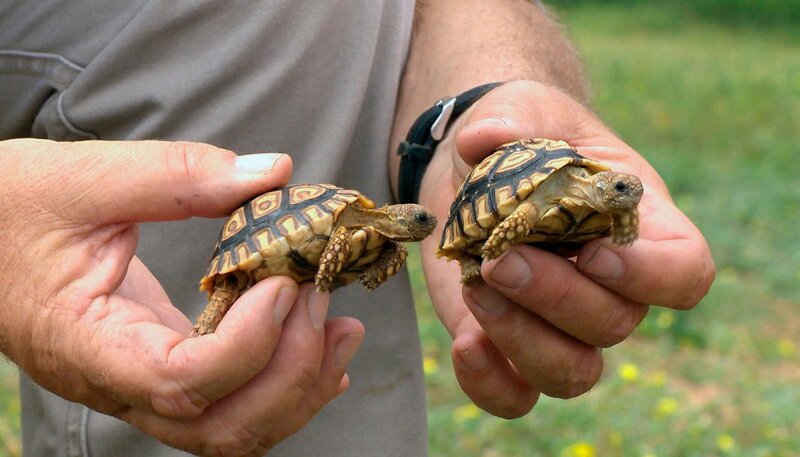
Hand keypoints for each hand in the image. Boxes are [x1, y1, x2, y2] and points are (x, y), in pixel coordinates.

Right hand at [0, 139, 364, 455]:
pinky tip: (317, 349)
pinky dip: (282, 384)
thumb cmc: (10, 208)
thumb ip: (175, 175)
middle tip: (325, 300)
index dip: (246, 344)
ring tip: (344, 330)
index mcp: (87, 344)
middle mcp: (116, 381)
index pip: (178, 380)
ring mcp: (141, 382)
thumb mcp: (80, 178)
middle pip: (219, 425)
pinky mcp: (161, 366)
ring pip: (231, 430)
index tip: (285, 284)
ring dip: (298, 388)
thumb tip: (274, 172)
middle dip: (290, 372)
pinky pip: (229, 403)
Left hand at [417, 81, 714, 416]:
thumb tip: (486, 137)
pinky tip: (464, 344)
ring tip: (474, 285)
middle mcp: (610, 287)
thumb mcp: (522, 110)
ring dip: (521, 339)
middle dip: (554, 296)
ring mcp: (560, 323)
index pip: (684, 272)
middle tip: (498, 259)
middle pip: (614, 324)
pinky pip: (516, 394)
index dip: (650, 276)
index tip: (593, 253)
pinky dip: (491, 384)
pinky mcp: (507, 342)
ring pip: (571, 370)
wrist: (478, 167)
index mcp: (640, 226)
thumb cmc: (522, 136)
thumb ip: (514, 117)